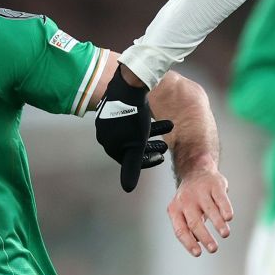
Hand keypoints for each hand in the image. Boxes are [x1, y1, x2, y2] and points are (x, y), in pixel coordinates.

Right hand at [94, 70, 173, 192]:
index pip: (128, 160)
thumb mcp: (136, 145)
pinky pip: (131, 119)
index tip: (161, 158)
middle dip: (150, 147)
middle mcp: (105, 133)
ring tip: (168, 127)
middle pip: (132, 145)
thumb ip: (132, 167)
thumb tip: (127, 189)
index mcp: (109, 145)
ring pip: (133, 131)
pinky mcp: (114, 106)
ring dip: (152, 132)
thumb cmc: (132, 117)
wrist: (128, 85)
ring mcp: (108, 119)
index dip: (147, 161)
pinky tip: (155, 116)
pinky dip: (144, 122)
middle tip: (165, 146)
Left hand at [167, 168, 232, 256]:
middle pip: (194, 222)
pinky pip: (220, 198)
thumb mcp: (183, 212)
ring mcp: (200, 192)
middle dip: (205, 237)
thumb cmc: (191, 199)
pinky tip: (229, 218)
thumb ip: (188, 228)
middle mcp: (186, 201)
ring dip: (218, 224)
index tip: (198, 253)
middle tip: (213, 249)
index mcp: (175, 210)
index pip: (180, 230)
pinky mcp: (215, 185)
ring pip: (209, 210)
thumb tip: (195, 244)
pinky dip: (225, 208)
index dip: (189, 243)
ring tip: (225, 234)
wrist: (196, 170)